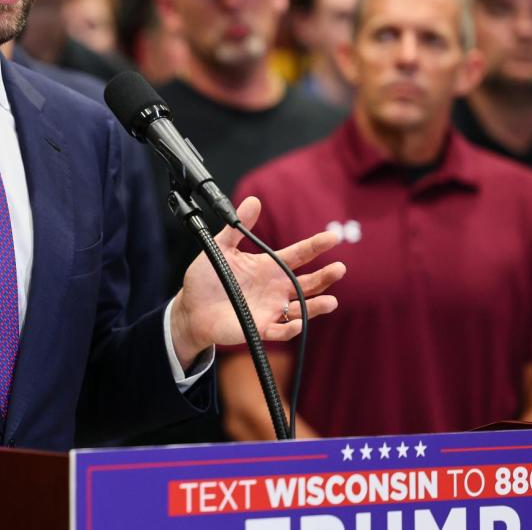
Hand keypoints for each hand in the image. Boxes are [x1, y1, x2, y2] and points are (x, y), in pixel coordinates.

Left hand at [170, 196, 342, 366]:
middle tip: (340, 268)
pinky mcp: (261, 327)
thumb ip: (238, 228)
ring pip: (301, 307)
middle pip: (307, 282)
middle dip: (325, 276)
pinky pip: (281, 330)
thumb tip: (253, 201)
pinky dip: (291, 327)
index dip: (316, 246)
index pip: (299, 254)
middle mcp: (275, 287)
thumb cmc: (207, 278)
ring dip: (317, 305)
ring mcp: (271, 308)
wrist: (192, 307)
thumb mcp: (220, 248)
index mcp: (269, 266)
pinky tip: (299, 322)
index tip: (333, 237)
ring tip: (331, 301)